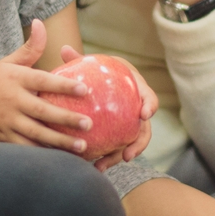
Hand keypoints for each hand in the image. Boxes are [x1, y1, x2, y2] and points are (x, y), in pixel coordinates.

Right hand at [0, 19, 94, 154]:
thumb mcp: (8, 62)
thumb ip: (30, 47)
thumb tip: (40, 22)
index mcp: (16, 79)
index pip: (43, 81)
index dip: (64, 85)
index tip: (86, 90)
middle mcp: (12, 100)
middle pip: (42, 111)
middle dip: (66, 119)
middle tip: (89, 123)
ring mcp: (7, 121)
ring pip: (36, 133)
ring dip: (59, 141)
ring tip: (82, 146)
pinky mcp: (4, 138)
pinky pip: (26, 148)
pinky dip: (44, 154)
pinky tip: (62, 159)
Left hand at [54, 44, 157, 170]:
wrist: (103, 82)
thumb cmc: (98, 72)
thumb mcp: (91, 65)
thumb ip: (79, 60)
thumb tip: (64, 48)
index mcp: (136, 89)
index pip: (149, 97)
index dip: (150, 105)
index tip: (145, 115)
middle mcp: (137, 108)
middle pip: (144, 128)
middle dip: (139, 143)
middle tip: (128, 155)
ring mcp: (130, 123)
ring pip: (132, 142)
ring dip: (121, 156)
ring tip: (105, 166)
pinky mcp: (121, 134)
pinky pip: (118, 147)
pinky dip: (109, 157)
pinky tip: (95, 167)